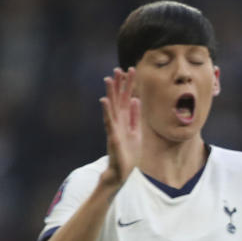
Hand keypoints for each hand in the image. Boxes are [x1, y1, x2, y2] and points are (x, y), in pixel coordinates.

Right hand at [100, 67, 141, 187]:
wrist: (122, 172)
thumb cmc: (129, 154)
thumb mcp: (137, 133)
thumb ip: (136, 117)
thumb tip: (137, 100)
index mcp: (126, 120)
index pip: (127, 99)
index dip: (129, 85)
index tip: (131, 70)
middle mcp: (118, 122)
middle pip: (119, 100)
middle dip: (119, 85)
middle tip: (119, 68)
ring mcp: (114, 128)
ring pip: (112, 107)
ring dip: (110, 93)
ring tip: (108, 79)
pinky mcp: (112, 137)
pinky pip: (109, 122)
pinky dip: (107, 111)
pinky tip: (104, 100)